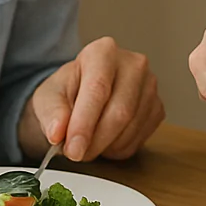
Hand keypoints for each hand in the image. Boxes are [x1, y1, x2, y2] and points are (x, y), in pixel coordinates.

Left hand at [19, 37, 163, 161]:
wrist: (82, 96)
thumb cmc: (67, 92)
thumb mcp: (48, 98)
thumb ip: (52, 113)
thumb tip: (58, 132)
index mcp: (103, 52)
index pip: (98, 89)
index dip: (84, 123)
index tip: (72, 149)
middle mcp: (133, 64)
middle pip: (120, 112)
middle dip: (95, 140)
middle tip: (76, 154)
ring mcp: (150, 86)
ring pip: (130, 129)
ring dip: (105, 146)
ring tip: (87, 142)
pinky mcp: (157, 108)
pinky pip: (140, 139)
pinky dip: (118, 148)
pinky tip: (105, 139)